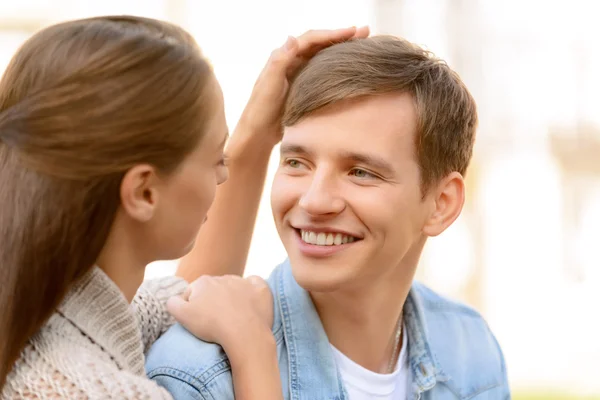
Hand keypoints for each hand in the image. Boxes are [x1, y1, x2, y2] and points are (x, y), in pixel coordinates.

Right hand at [167, 275, 273, 350]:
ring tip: (233, 317)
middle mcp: (223, 277)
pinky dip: (252, 292)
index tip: (198, 321)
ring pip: (234, 287)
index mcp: (203, 282)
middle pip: (213, 290)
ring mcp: (243, 282)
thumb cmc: (211, 325)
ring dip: (232, 297)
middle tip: (215, 321)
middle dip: (213, 301)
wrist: (244, 333)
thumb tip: (173, 299)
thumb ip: (172, 303)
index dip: (192, 308)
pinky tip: (250, 303)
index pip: (192, 293)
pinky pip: (255, 285)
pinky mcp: (260, 289)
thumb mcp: (182, 316)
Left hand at [235, 26, 369, 147]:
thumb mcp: (269, 85)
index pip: (311, 39)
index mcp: (283, 56)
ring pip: (324, 56)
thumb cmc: (261, 109)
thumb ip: (280, 61)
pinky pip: (323, 71)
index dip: (332, 33)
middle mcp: (291, 61)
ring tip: (363, 44)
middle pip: (320, 44)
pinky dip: (337, 65)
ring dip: (342, 49)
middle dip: (342, 37)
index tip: (352, 31)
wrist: (258, 132)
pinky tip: (349, 67)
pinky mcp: (303, 86)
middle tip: (365, 32)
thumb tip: (292, 38)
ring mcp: (298, 73)